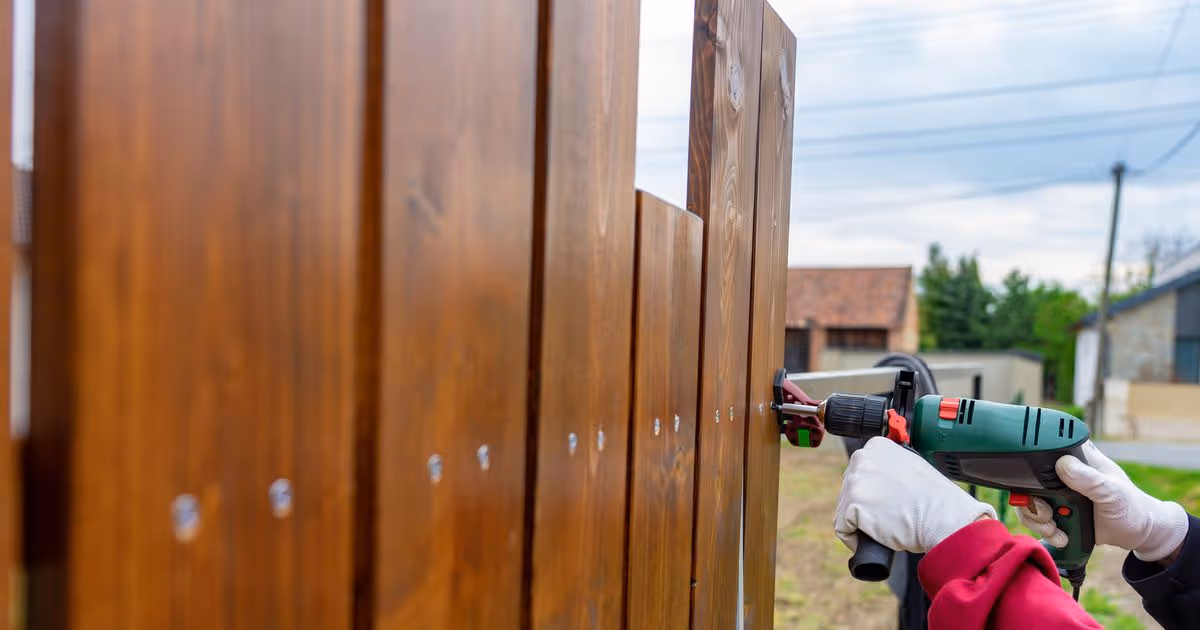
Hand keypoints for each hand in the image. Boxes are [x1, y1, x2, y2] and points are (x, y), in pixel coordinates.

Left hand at [835, 437, 995, 552]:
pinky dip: (855, 539)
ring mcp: (855, 481)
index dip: (872, 492)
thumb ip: (889, 469)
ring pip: (845, 508)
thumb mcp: (911, 468)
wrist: (943, 517)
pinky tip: (875, 539)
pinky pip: (843, 529)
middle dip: (863, 506)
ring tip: (885, 528)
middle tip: (887, 517)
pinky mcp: (851, 504)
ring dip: (860, 523)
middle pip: (850, 489)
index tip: (886, 503)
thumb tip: (878, 483)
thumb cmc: (934, 499)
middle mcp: (862, 458)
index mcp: (877, 446)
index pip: (861, 472)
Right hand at [1017, 441, 1188, 561]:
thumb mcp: (1112, 492)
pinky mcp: (1057, 511)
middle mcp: (1062, 473)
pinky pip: (1037, 519)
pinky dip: (1044, 531)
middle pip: (1027, 481)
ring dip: (1037, 521)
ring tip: (1055, 531)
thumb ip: (1089, 479)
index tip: (1037, 485)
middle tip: (1047, 516)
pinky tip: (1061, 537)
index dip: (1030, 465)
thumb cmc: (1130, 506)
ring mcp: (1057, 493)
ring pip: (1028, 502)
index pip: (1043, 450)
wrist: (1136, 533)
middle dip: (1032, 503)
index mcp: (1077, 458)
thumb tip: (1062, 464)